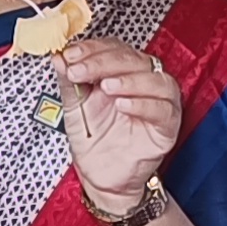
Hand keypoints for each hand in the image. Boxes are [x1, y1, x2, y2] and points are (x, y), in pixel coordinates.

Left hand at [55, 36, 179, 216]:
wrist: (100, 177)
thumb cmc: (93, 139)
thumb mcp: (74, 106)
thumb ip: (69, 81)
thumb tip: (58, 56)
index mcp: (123, 72)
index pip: (114, 49)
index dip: (92, 49)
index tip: (70, 55)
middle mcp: (143, 82)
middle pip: (133, 59)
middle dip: (103, 62)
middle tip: (79, 69)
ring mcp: (159, 102)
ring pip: (155, 79)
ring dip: (128, 80)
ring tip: (105, 86)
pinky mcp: (168, 126)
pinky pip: (163, 109)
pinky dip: (144, 103)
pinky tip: (123, 105)